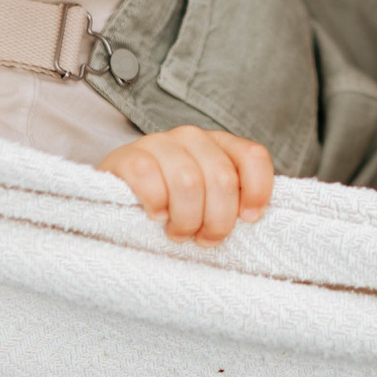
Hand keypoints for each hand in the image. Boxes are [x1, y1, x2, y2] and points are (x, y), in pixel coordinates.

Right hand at [97, 125, 273, 242]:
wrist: (119, 194)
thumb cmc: (173, 202)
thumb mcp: (209, 199)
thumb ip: (232, 199)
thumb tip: (253, 217)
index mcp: (219, 144)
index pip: (253, 157)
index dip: (257, 191)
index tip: (248, 220)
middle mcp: (192, 137)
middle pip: (222, 178)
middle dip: (218, 219)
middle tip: (205, 239)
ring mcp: (159, 142)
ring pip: (188, 182)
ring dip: (186, 218)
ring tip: (179, 234)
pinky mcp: (127, 155)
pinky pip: (148, 177)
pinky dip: (156, 203)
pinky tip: (156, 216)